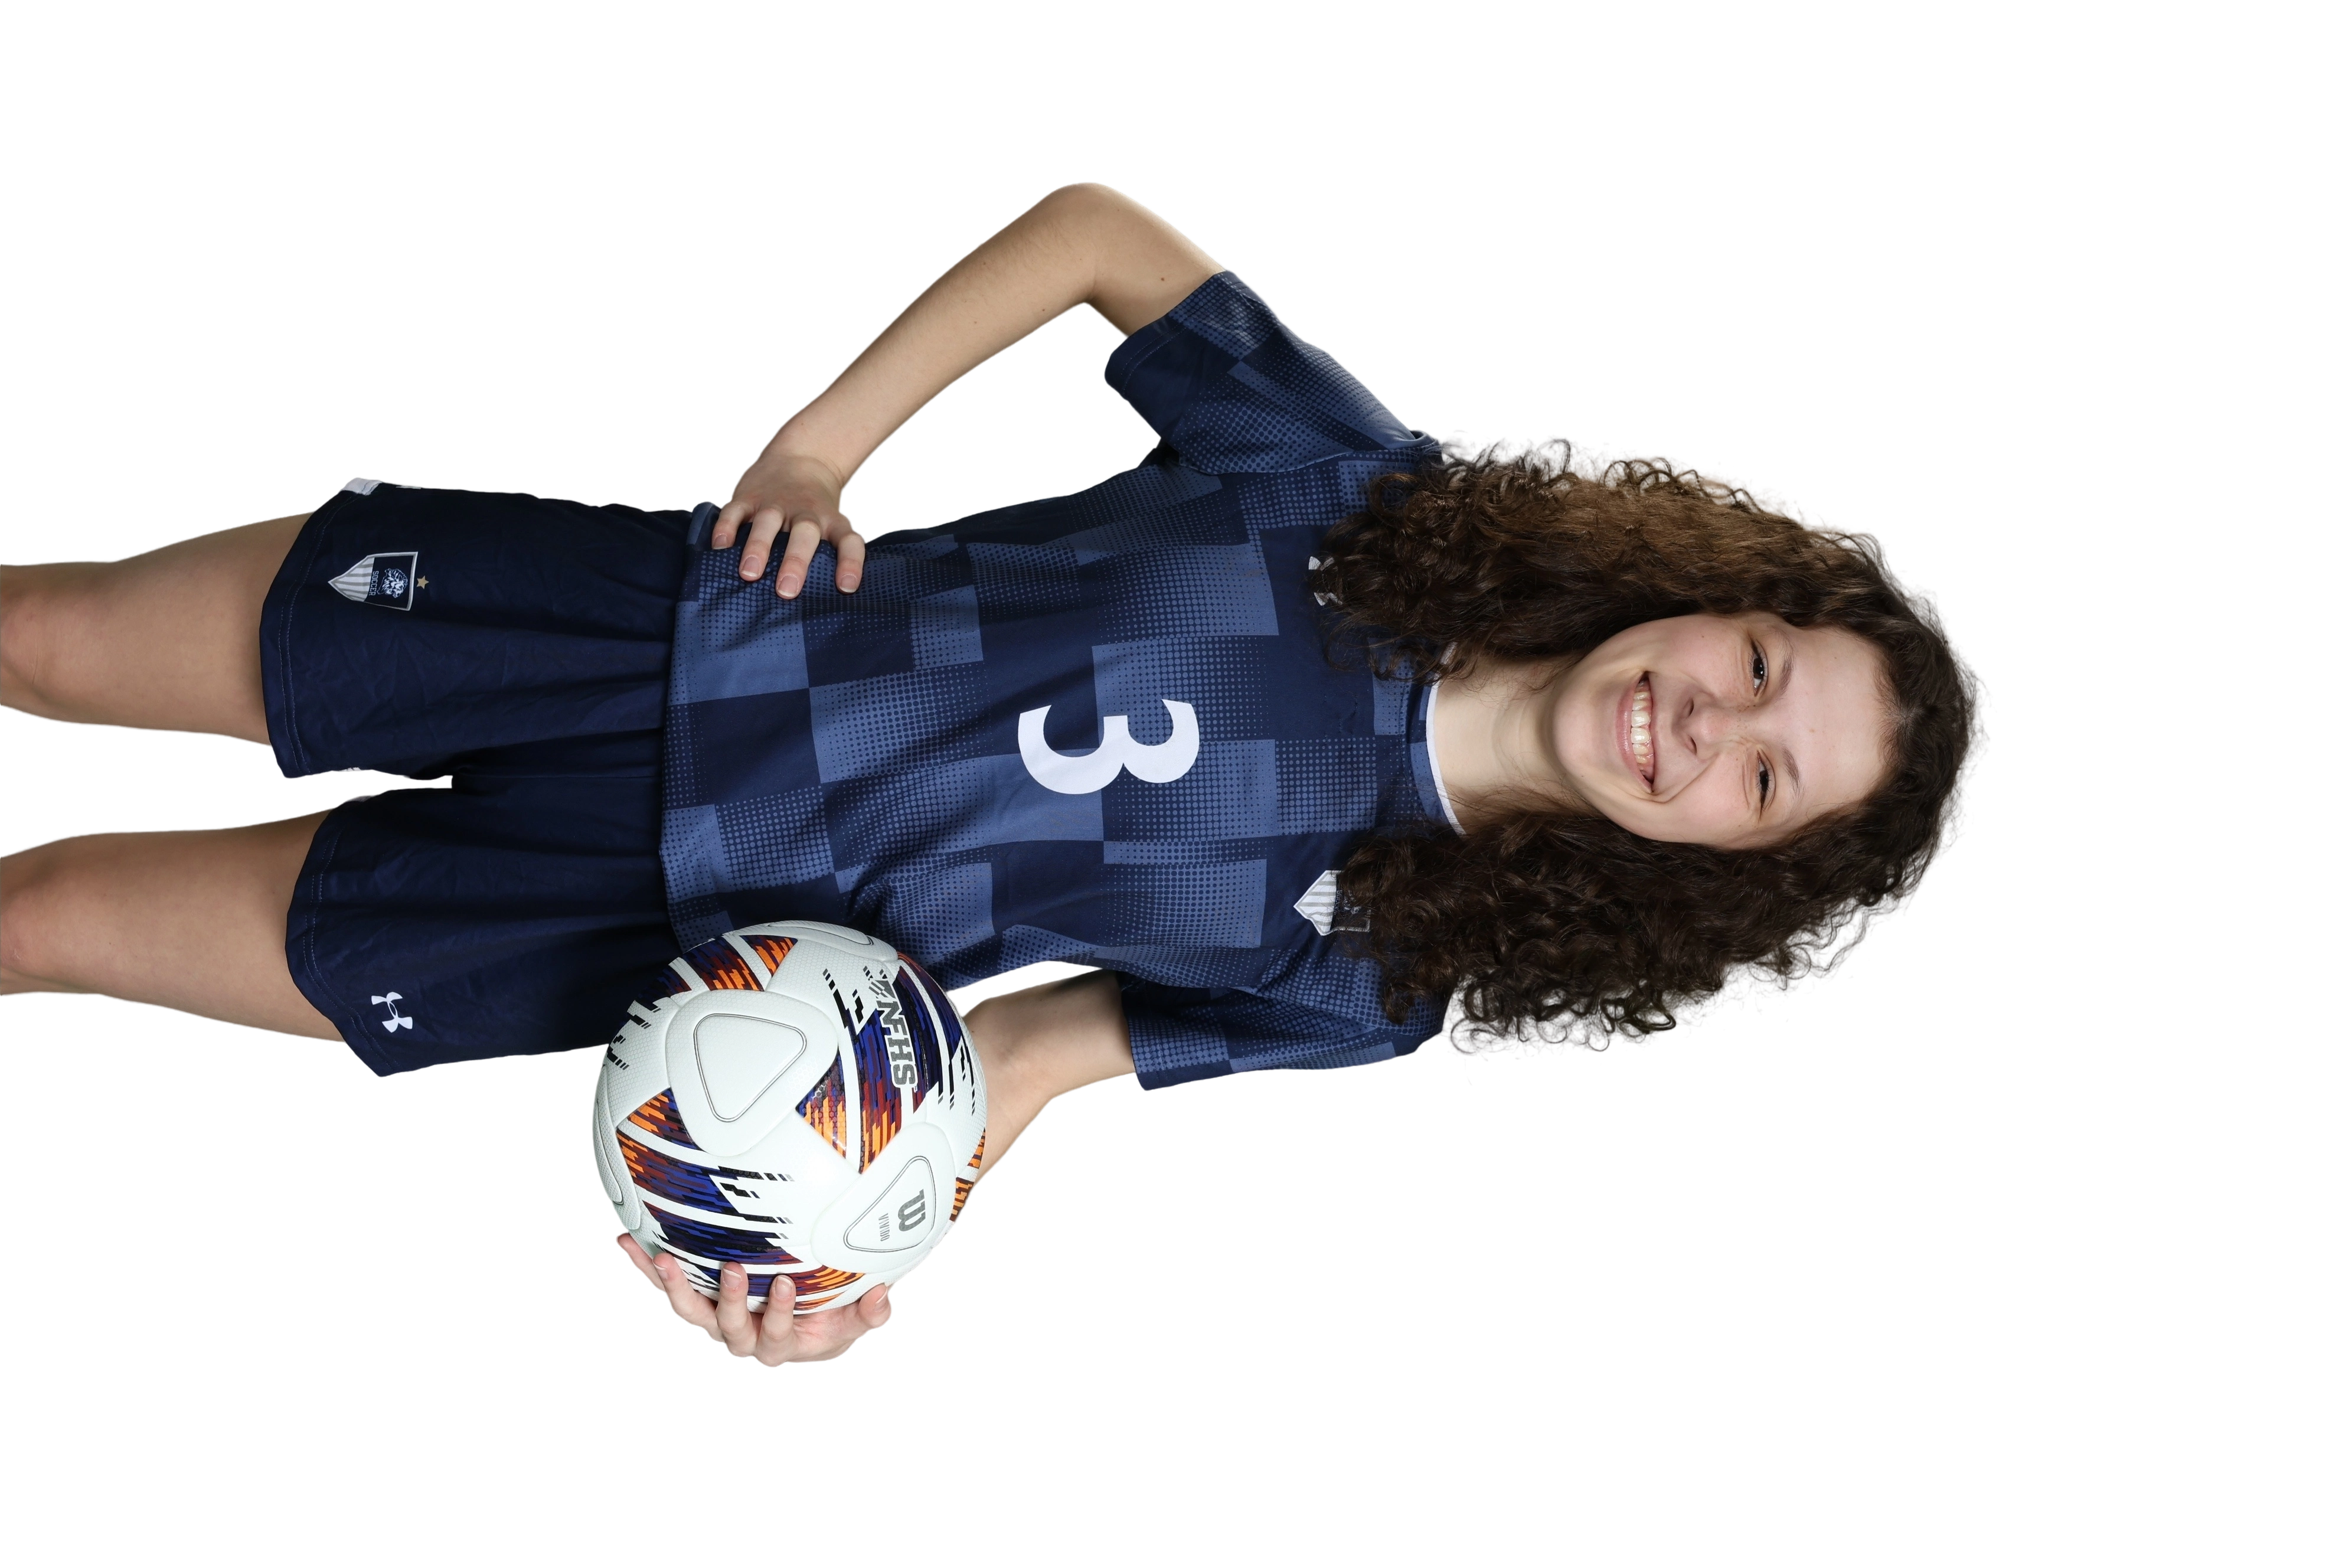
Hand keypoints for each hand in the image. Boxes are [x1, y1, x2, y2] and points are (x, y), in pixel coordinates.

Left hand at [615, 1231, 895, 1367]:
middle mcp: (740, 1339)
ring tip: (657, 1256)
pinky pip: (668, 1286)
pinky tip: (626, 1240)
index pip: (775, 1333)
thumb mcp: (853, 1323)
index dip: (779, 1313)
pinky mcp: (697, 1303)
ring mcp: (714, 1322)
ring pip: (688, 1309)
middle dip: (729, 1300)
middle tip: (733, 1269)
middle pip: (726, 1326)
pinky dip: (646, 1266)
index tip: (786, 1284)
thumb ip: (870, 1313)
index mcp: (777, 1346)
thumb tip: (884, 1293)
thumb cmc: (829, 1323)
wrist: (798, 1332)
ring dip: (671, 1284)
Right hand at [710, 447, 866, 597]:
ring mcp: (775, 503)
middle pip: (804, 534)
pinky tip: (720, 548)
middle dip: (795, 562)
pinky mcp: (748, 496)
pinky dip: (726, 528)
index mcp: (831, 522)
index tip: (846, 587)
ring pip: (767, 522)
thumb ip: (832, 557)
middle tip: (786, 591)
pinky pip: (735, 511)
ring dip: (758, 547)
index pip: (848, 542)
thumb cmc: (819, 510)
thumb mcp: (834, 525)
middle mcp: (806, 512)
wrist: (803, 458)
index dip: (850, 563)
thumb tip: (828, 607)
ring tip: (749, 574)